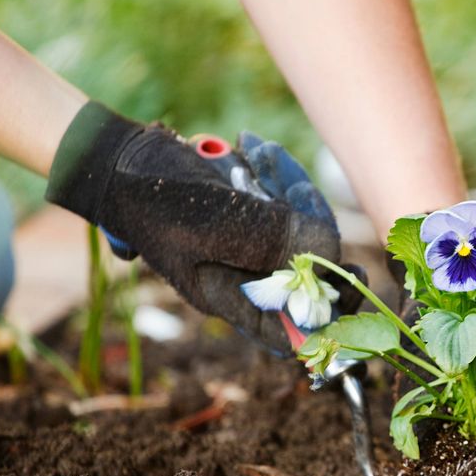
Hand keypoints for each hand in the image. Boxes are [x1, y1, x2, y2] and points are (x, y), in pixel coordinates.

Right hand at [45, 102, 347, 355]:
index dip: (328, 316)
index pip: (289, 327)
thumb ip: (273, 241)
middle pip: (306, 269)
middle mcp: (243, 276)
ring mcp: (247, 243)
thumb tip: (330, 254)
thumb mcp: (216, 224)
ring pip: (299, 228)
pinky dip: (277, 174)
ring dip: (292, 189)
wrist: (120, 159)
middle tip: (306, 194)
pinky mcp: (249, 212)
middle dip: (314, 229)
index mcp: (229, 296)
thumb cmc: (157, 199)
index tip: (354, 281)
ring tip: (261, 155)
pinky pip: (282, 200)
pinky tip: (253, 148)